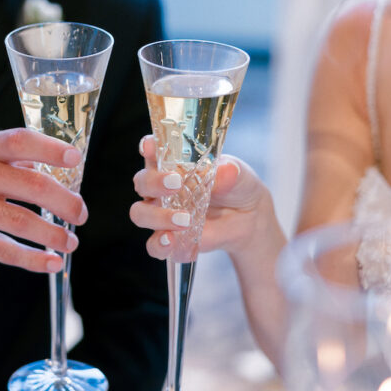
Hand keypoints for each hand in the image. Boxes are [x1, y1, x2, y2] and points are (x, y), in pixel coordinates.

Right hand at [0, 128, 87, 272]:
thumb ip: (12, 161)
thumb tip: (60, 171)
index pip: (20, 142)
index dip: (50, 149)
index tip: (75, 158)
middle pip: (29, 185)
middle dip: (64, 201)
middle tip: (81, 214)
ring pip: (21, 221)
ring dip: (53, 234)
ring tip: (70, 242)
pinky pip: (5, 251)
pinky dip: (33, 259)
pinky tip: (51, 262)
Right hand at [129, 135, 272, 259]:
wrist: (249, 219)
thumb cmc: (237, 187)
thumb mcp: (239, 176)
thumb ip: (230, 172)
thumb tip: (224, 170)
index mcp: (173, 163)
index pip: (152, 150)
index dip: (148, 147)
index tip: (149, 146)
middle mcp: (161, 187)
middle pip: (142, 182)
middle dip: (154, 182)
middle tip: (176, 184)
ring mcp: (162, 213)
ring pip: (140, 213)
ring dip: (157, 216)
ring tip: (184, 220)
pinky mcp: (169, 238)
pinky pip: (154, 245)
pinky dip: (159, 244)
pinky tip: (172, 242)